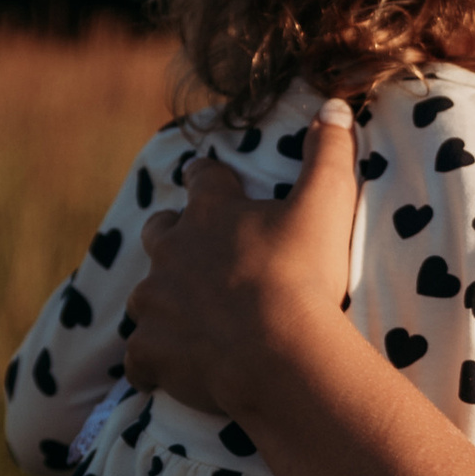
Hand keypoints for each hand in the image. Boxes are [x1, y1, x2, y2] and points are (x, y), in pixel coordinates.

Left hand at [123, 109, 362, 423]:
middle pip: (160, 231)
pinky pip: (140, 358)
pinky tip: (167, 371)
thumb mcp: (328, 204)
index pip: (202, 178)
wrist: (281, 354)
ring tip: (189, 318)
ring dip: (163, 301)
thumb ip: (330, 152)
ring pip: (146, 295)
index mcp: (211, 212)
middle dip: (173, 237)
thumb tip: (334, 104)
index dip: (209, 179)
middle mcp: (173, 250)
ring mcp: (157, 302)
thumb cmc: (305, 276)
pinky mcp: (152, 351)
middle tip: (199, 254)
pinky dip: (152, 362)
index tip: (215, 182)